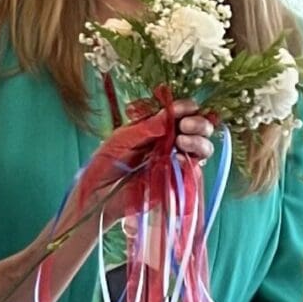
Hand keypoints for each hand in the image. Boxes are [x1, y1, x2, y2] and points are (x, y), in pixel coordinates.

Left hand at [95, 102, 215, 173]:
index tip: (184, 108)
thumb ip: (147, 126)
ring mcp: (175, 162)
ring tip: (182, 141)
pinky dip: (191, 162)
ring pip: (202, 149)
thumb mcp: (122, 138)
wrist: (100, 194)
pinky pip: (193, 171)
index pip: (181, 113)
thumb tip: (170, 114)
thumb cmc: (106, 163)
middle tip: (185, 126)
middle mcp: (171, 142)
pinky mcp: (176, 182)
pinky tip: (179, 159)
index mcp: (159, 126)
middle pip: (199, 129)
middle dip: (198, 123)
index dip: (186, 108)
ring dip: (198, 142)